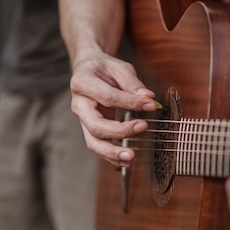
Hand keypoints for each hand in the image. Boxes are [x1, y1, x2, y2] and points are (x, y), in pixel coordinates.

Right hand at [69, 52, 160, 166]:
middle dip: (119, 130)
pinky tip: (126, 162)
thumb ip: (132, 82)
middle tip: (142, 127)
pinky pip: (98, 146)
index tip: (151, 105)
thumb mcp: (119, 67)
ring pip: (93, 142)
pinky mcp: (90, 129)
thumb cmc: (104, 68)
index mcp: (82, 83)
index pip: (107, 97)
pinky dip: (111, 157)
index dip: (130, 102)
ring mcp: (83, 120)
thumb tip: (149, 98)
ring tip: (131, 158)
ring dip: (112, 152)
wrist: (88, 70)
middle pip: (95, 124)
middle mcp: (78, 104)